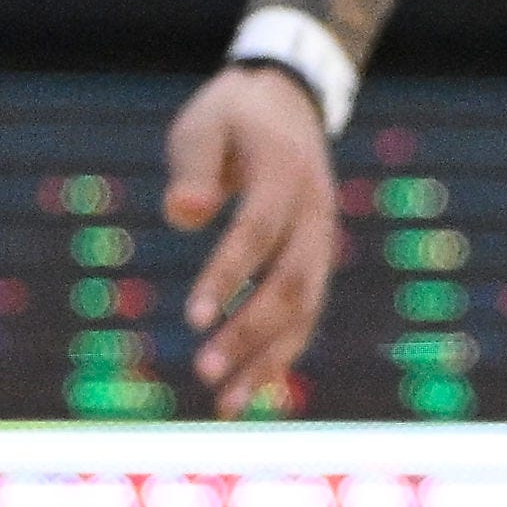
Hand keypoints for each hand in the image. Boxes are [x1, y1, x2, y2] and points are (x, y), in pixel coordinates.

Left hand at [162, 60, 348, 410]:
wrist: (289, 104)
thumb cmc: (233, 116)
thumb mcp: (204, 125)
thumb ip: (194, 169)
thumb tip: (184, 214)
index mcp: (285, 172)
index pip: (259, 231)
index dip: (229, 275)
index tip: (194, 318)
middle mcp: (315, 212)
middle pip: (290, 281)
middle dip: (251, 332)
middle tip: (205, 370)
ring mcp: (322, 241)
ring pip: (304, 308)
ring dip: (268, 357)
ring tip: (224, 403)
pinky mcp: (315, 261)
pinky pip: (304, 314)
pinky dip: (280, 354)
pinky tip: (248, 391)